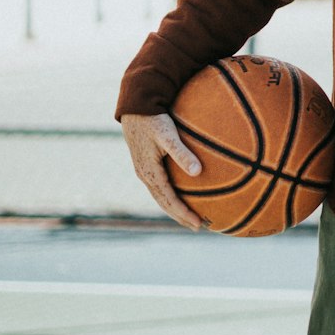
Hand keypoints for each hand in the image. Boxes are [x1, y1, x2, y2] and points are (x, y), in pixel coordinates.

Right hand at [121, 112, 204, 229]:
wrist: (135, 107)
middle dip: (180, 216)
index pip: (169, 200)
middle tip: (198, 227)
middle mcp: (144, 175)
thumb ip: (183, 153)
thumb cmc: (153, 119)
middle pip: (164, 203)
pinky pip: (159, 187)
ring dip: (175, 208)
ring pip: (160, 196)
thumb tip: (198, 172)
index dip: (183, 213)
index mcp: (149, 172)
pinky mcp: (146, 164)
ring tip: (191, 217)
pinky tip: (182, 195)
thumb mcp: (169, 135)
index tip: (199, 223)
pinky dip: (170, 196)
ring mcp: (144, 170)